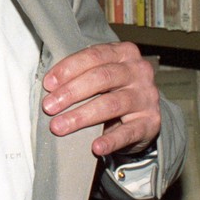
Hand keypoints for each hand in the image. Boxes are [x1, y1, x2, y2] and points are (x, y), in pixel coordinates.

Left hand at [40, 41, 161, 157]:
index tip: (48, 84)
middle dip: (71, 92)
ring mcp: (146, 97)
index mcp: (125, 53)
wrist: (143, 114)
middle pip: (102, 78)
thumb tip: (50, 87)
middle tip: (49, 107)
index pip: (94, 56)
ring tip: (59, 126)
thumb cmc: (114, 89)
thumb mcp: (102, 74)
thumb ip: (81, 74)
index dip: (68, 69)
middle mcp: (138, 71)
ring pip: (111, 104)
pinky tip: (96, 147)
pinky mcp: (150, 122)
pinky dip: (111, 141)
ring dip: (81, 116)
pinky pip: (128, 132)